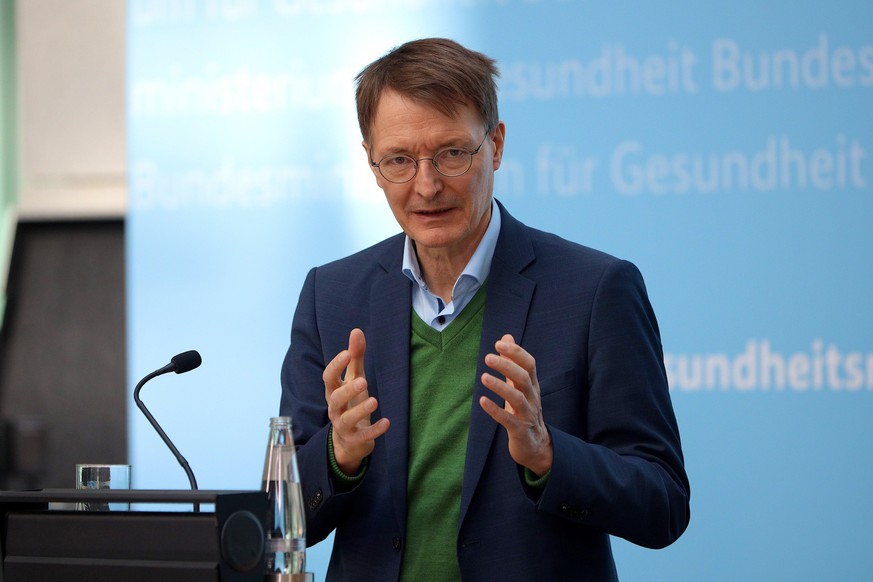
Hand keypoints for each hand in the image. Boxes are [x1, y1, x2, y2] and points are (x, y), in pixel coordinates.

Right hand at [323, 328, 389, 473]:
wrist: (349, 440)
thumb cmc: (351, 402)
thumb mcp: (354, 378)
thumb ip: (355, 357)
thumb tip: (356, 330)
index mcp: (333, 391)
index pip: (328, 378)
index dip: (335, 365)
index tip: (346, 353)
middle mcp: (335, 408)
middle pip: (334, 399)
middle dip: (347, 390)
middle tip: (363, 381)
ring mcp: (343, 426)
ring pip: (346, 419)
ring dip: (360, 411)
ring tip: (374, 401)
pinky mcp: (354, 440)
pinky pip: (362, 436)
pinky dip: (374, 430)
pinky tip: (387, 422)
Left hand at [480, 334, 552, 476]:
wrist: (535, 445)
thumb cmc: (524, 410)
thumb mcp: (519, 385)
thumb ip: (512, 362)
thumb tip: (506, 336)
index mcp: (532, 385)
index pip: (529, 364)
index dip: (516, 352)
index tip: (499, 343)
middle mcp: (532, 398)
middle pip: (524, 378)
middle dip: (507, 366)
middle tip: (488, 357)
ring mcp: (527, 414)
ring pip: (517, 398)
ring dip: (501, 386)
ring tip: (484, 377)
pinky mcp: (519, 430)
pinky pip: (508, 419)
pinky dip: (495, 410)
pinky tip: (483, 401)